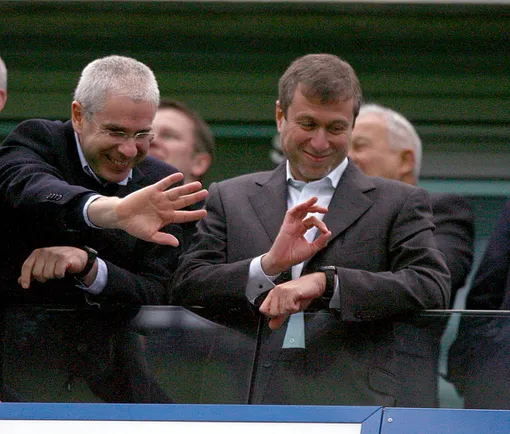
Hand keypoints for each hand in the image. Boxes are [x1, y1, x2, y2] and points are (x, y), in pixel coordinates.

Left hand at [18, 246, 95, 288]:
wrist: (78, 256)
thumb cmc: (60, 260)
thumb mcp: (44, 263)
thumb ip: (32, 271)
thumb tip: (20, 281)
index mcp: (38, 253)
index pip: (27, 266)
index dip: (25, 277)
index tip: (26, 286)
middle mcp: (45, 252)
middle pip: (37, 273)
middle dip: (43, 277)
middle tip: (50, 274)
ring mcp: (55, 255)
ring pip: (47, 274)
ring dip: (53, 276)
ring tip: (57, 272)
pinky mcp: (64, 259)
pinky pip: (57, 273)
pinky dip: (60, 275)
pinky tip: (63, 272)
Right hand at [88, 172, 207, 245]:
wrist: (121, 216)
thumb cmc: (135, 227)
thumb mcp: (150, 236)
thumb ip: (164, 239)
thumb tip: (177, 244)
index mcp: (167, 217)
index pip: (184, 215)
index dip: (195, 214)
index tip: (205, 212)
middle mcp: (166, 206)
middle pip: (184, 201)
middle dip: (195, 197)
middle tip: (207, 193)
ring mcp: (160, 198)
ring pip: (177, 192)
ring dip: (187, 188)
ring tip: (199, 184)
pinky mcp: (152, 190)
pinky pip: (164, 184)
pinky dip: (171, 179)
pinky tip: (180, 176)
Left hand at [259, 272, 326, 329]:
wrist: (315, 283)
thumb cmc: (303, 293)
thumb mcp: (290, 307)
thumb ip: (280, 317)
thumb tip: (271, 326)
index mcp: (274, 294)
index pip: (263, 310)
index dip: (273, 315)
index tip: (282, 311)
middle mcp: (276, 291)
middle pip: (273, 313)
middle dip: (284, 312)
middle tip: (292, 304)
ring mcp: (282, 291)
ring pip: (282, 311)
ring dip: (292, 309)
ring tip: (296, 301)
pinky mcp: (290, 292)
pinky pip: (289, 308)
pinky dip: (296, 307)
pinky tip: (299, 300)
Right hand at [261, 196, 330, 274]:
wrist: (283, 261)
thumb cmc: (294, 256)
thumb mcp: (311, 249)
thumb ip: (321, 241)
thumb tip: (329, 233)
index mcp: (302, 230)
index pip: (313, 222)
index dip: (320, 224)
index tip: (325, 231)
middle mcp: (297, 225)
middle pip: (306, 212)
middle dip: (316, 209)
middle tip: (325, 209)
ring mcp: (291, 224)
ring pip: (300, 210)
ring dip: (308, 204)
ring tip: (315, 200)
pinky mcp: (286, 224)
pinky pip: (292, 212)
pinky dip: (299, 207)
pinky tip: (306, 204)